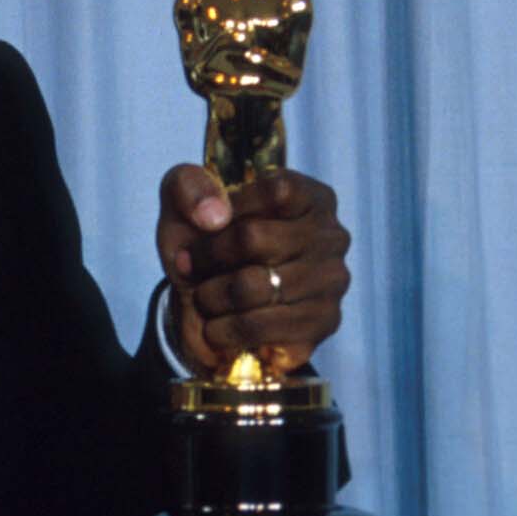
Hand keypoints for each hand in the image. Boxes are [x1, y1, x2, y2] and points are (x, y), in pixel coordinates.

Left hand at [155, 166, 350, 375]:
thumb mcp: (184, 198)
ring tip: (202, 297)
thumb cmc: (203, 239)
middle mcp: (332, 237)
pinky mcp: (321, 325)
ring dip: (212, 296)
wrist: (202, 303)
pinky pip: (262, 327)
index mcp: (310, 197)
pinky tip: (215, 327)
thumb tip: (213, 215)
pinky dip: (226, 329)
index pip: (276, 191)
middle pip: (254, 238)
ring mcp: (331, 283)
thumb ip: (189, 186)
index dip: (230, 208)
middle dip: (208, 256)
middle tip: (189, 266)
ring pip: (254, 286)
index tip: (205, 223)